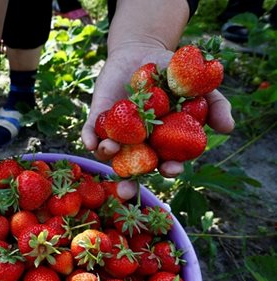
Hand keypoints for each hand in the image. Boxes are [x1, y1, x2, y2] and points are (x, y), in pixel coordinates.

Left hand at [81, 44, 234, 198]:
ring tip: (110, 150)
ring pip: (110, 152)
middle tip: (127, 192)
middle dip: (129, 184)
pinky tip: (90, 142)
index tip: (170, 169)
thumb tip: (228, 128)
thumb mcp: (199, 87)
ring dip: (108, 155)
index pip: (165, 163)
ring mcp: (116, 132)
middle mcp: (137, 143)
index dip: (168, 170)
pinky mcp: (98, 118)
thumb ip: (215, 106)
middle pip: (133, 169)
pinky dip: (89, 138)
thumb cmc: (174, 74)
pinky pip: (91, 132)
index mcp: (162, 143)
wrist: (144, 51)